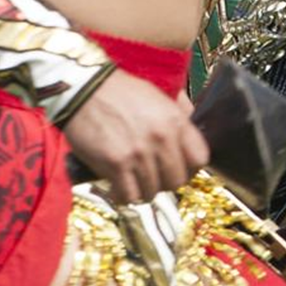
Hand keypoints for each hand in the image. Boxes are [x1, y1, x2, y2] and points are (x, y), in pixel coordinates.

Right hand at [62, 70, 209, 205]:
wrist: (85, 90)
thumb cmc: (121, 91)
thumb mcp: (159, 94)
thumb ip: (179, 111)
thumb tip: (193, 125)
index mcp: (175, 121)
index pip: (200, 159)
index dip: (190, 168)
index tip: (179, 168)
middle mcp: (161, 139)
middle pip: (176, 181)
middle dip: (165, 182)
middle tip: (152, 176)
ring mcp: (139, 154)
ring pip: (152, 192)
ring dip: (143, 190)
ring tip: (133, 180)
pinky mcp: (116, 165)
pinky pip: (128, 195)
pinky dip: (124, 195)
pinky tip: (118, 185)